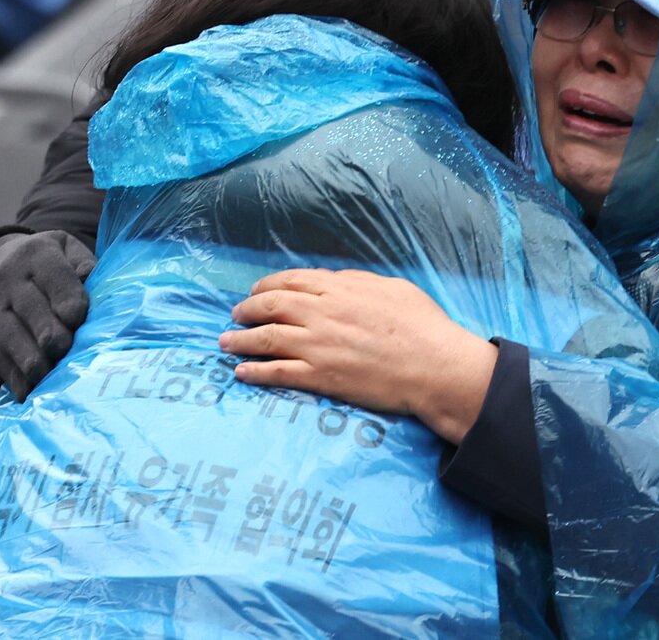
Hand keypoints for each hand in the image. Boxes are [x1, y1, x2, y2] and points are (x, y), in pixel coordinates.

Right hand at [0, 230, 94, 400]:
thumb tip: (94, 281)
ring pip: (11, 337)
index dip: (66, 299)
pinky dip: (15, 378)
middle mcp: (10, 282)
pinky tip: (30, 392)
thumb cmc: (51, 263)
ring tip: (49, 376)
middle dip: (49, 332)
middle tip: (64, 348)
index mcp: (37, 256)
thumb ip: (84, 264)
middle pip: (31, 309)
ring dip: (31, 359)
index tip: (78, 318)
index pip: (53, 276)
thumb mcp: (67, 251)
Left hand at [220, 269, 497, 443]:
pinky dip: (255, 372)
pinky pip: (277, 373)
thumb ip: (357, 282)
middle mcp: (321, 314)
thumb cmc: (422, 325)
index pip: (291, 281)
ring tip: (225, 341)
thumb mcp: (392, 287)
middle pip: (271, 306)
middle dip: (247, 309)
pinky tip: (241, 373)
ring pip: (265, 339)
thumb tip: (332, 282)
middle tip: (236, 314)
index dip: (267, 285)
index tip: (256, 292)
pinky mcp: (320, 377)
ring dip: (240, 339)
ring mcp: (317, 346)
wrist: (433, 365)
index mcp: (340, 289)